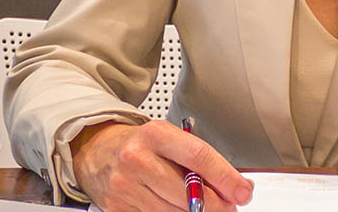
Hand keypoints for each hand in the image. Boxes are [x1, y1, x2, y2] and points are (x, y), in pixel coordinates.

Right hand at [70, 119, 254, 211]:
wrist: (95, 151)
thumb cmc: (138, 144)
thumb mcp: (167, 139)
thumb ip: (198, 159)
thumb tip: (232, 186)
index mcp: (154, 134)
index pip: (199, 157)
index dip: (226, 177)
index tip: (243, 191)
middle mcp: (137, 159)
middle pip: (188, 192)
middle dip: (216, 204)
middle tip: (229, 205)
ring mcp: (125, 186)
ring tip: (203, 208)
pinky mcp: (117, 208)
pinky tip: (177, 209)